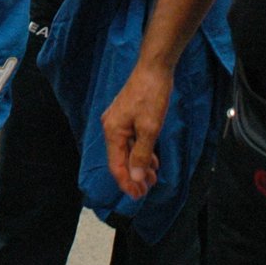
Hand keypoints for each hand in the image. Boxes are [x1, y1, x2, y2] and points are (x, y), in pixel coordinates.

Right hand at [100, 64, 171, 198]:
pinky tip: (152, 159)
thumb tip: (136, 178)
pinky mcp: (126, 115)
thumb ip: (141, 155)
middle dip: (134, 176)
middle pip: (120, 159)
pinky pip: (131, 140)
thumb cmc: (151, 96)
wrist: (154, 68)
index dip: (126, 183)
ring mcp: (118, 120)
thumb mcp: (150, 128)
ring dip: (139, 165)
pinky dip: (140, 152)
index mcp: (113, 131)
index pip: (116, 165)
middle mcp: (111, 127)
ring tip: (153, 177)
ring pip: (126, 150)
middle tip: (149, 189)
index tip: (138, 196)